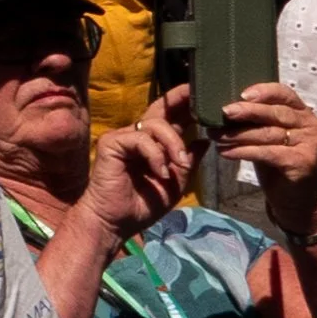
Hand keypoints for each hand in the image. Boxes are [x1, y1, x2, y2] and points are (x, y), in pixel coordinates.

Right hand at [73, 88, 203, 250]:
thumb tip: (204, 140)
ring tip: (180, 164)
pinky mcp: (111, 143)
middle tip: (195, 94)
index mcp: (153, 145)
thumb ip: (188, 162)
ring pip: (155, 125)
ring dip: (173, 143)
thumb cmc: (141, 206)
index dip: (184, 105)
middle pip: (160, 108)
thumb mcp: (175, 184)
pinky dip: (156, 155)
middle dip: (179, 99)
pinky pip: (141, 139)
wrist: (115, 223)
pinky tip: (161, 173)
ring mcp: (123, 138)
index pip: (170, 118)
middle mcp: (138, 137)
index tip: (204, 99)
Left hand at [215, 83, 316, 234]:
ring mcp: (310, 143)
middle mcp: (311, 125)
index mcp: (303, 113)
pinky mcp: (302, 162)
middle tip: (224, 112)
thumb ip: (257, 123)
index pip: (284, 94)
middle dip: (247, 112)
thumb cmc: (279, 167)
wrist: (297, 202)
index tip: (241, 94)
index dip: (263, 92)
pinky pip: (267, 153)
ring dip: (239, 134)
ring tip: (217, 136)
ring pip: (269, 134)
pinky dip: (244, 152)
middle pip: (275, 113)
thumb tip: (226, 110)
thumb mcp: (269, 139)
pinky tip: (226, 153)